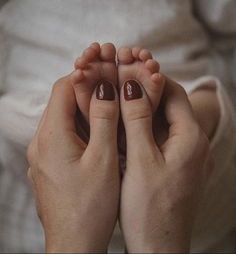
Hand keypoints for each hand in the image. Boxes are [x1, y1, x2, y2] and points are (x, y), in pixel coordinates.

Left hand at [27, 75, 119, 252]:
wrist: (74, 244)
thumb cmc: (90, 207)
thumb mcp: (103, 159)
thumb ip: (105, 119)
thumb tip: (105, 87)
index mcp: (52, 135)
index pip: (64, 88)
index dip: (87, 74)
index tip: (106, 68)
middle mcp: (42, 141)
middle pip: (63, 100)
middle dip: (87, 87)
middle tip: (112, 80)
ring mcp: (44, 153)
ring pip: (65, 116)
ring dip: (86, 105)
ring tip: (110, 100)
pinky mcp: (51, 163)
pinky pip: (65, 133)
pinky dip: (82, 124)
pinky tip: (101, 128)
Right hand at [119, 77, 212, 252]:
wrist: (158, 247)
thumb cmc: (150, 209)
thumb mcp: (141, 159)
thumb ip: (137, 120)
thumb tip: (131, 86)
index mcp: (190, 137)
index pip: (173, 91)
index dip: (149, 77)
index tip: (126, 69)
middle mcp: (190, 141)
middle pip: (168, 102)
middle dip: (142, 88)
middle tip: (117, 78)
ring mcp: (180, 151)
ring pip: (160, 117)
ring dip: (139, 105)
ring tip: (115, 95)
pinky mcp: (170, 161)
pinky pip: (156, 132)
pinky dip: (139, 123)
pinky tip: (120, 121)